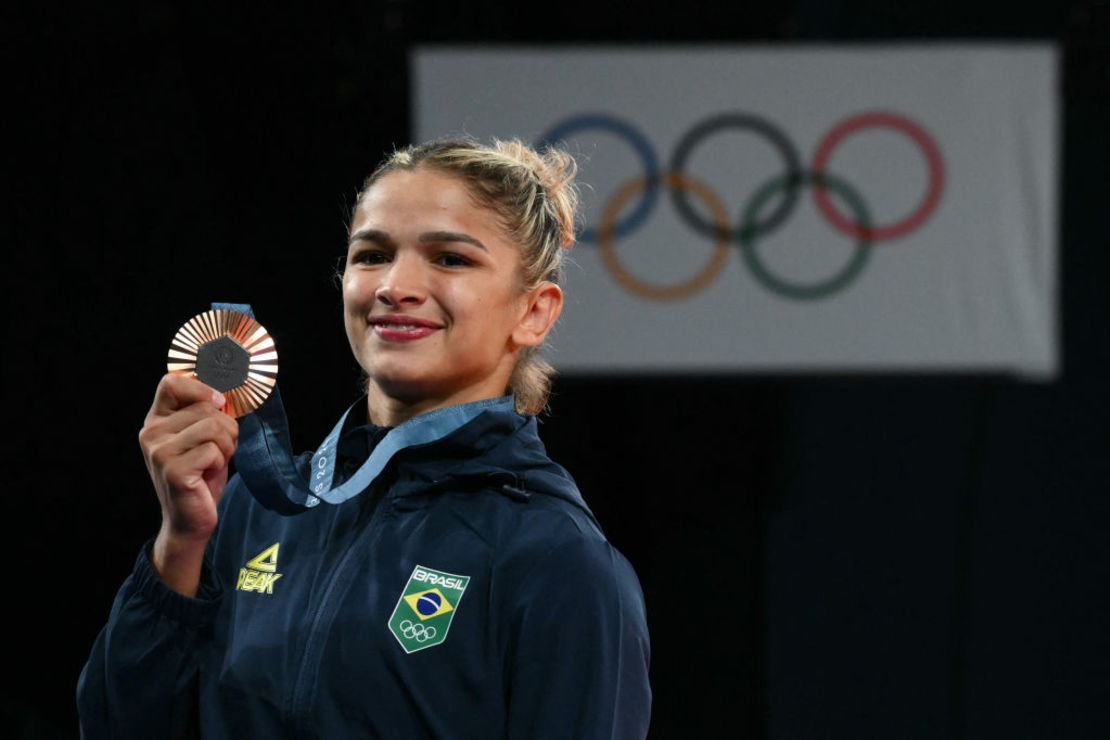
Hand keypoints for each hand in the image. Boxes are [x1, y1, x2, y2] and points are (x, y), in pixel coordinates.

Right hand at [139, 374, 237, 593]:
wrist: (190, 519)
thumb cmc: (201, 474)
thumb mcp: (205, 435)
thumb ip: (209, 411)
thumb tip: (229, 390)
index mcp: (156, 419)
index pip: (173, 381)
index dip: (202, 388)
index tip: (218, 402)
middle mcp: (151, 432)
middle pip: (208, 406)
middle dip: (226, 428)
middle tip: (215, 451)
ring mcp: (159, 451)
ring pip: (215, 426)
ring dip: (226, 446)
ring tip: (212, 463)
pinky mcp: (172, 469)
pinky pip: (214, 450)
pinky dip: (220, 461)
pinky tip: (207, 475)